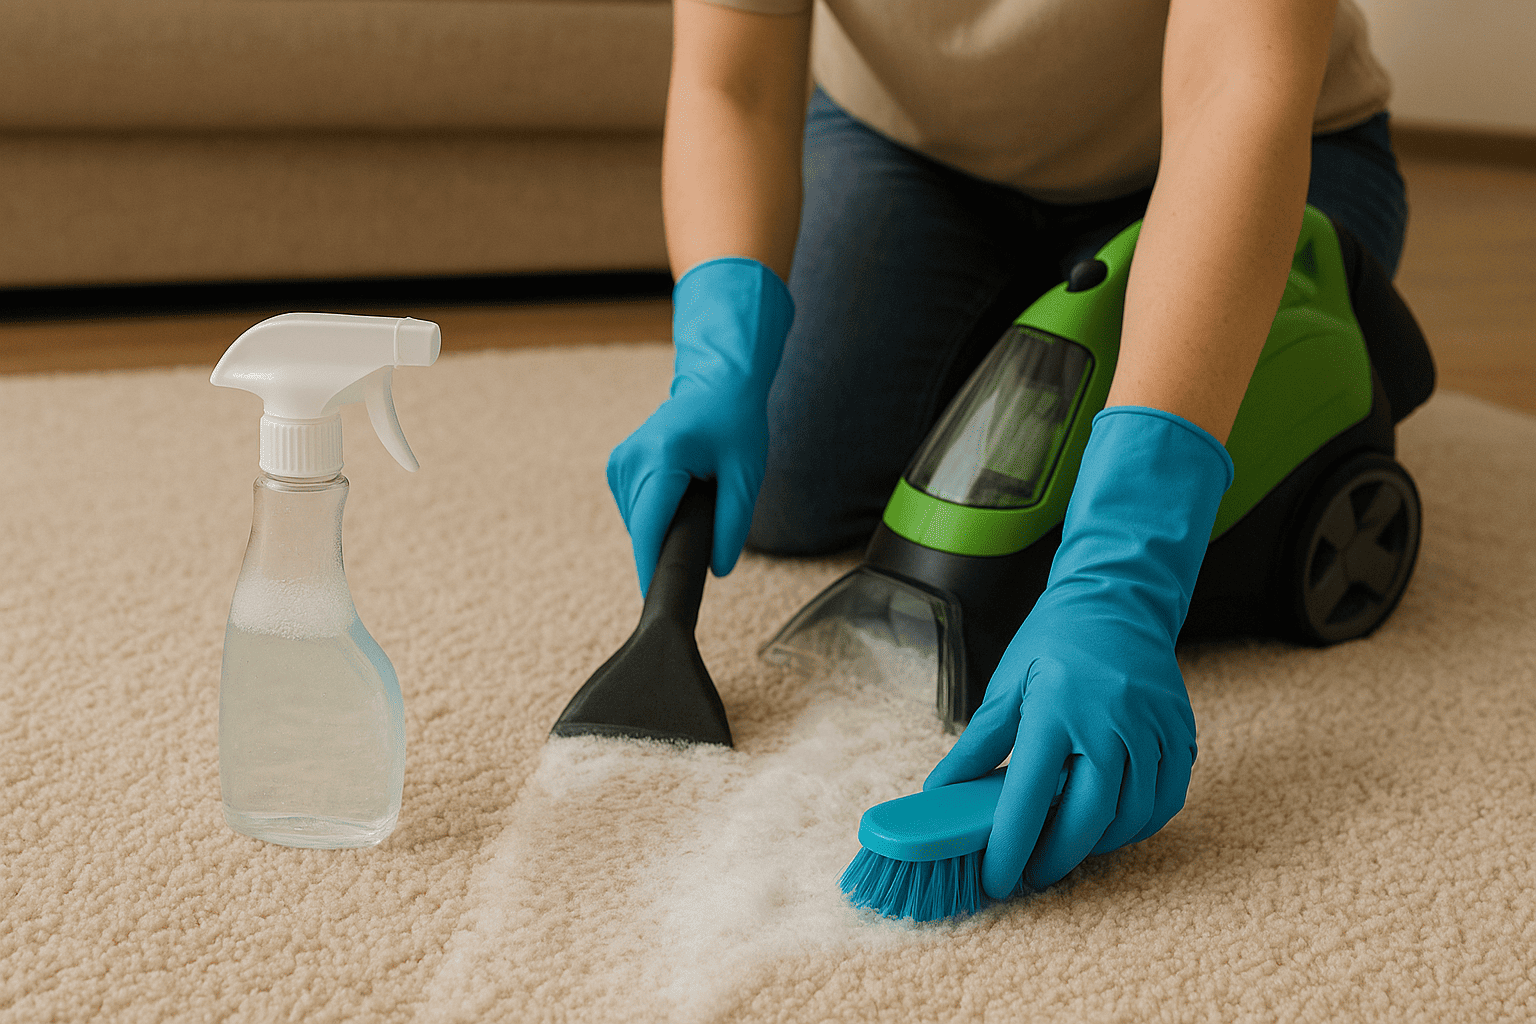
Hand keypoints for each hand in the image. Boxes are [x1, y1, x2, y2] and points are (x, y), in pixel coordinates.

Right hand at [607, 258, 793, 592]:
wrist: (716, 384)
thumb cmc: (735, 425)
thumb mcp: (745, 476)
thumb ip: (732, 526)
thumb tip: (716, 569)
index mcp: (662, 457)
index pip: (651, 528)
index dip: (654, 568)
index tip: (659, 601)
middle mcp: (631, 459)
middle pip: (644, 530)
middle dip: (671, 542)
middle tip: (707, 526)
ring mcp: (619, 462)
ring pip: (638, 524)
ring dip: (664, 526)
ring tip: (696, 496)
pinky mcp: (616, 466)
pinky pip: (635, 511)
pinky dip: (657, 513)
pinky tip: (679, 493)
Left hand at [925, 406, 1233, 896]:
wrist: (1118, 598)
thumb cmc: (1054, 640)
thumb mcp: (1007, 685)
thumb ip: (977, 746)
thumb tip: (938, 793)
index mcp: (1056, 710)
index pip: (1028, 798)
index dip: (1010, 847)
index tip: (996, 879)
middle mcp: (1110, 723)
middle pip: (1087, 819)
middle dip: (1056, 859)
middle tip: (1032, 874)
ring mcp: (1151, 729)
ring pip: (1131, 817)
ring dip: (1097, 845)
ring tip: (1066, 846)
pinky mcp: (1180, 733)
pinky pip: (1165, 800)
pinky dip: (1138, 823)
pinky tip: (1110, 823)